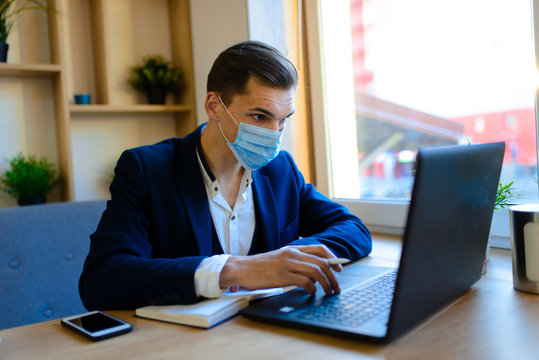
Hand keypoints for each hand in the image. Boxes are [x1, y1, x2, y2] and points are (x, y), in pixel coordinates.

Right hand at [219, 245, 343, 295]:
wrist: (242, 268)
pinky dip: (312, 288)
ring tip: (328, 292)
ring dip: (326, 283)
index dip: (333, 258)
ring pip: (316, 271)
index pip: (320, 249)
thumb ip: (296, 261)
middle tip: (336, 287)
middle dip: (333, 276)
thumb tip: (314, 272)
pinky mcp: (283, 276)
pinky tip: (312, 293)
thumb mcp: (280, 258)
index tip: (339, 269)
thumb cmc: (261, 266)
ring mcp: (288, 264)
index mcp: (293, 249)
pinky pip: (305, 281)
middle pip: (322, 262)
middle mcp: (293, 254)